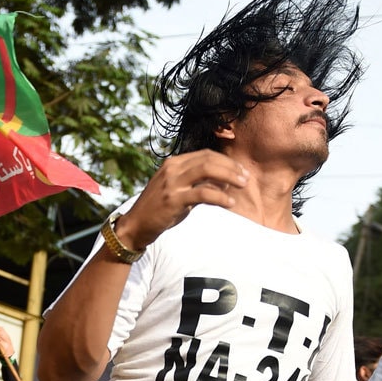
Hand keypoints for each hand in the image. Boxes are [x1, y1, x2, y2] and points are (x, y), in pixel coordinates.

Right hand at [111, 149, 248, 250]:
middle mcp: (172, 168)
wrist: (136, 225)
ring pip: (207, 170)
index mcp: (174, 163)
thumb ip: (198, 184)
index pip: (206, 155)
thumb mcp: (178, 191)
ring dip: (229, 176)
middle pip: (209, 159)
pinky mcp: (173, 199)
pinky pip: (202, 193)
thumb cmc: (159, 209)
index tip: (240, 171)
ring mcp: (172, 183)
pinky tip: (229, 202)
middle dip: (231, 167)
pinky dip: (220, 196)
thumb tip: (225, 181)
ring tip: (242, 186)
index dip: (226, 161)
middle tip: (246, 178)